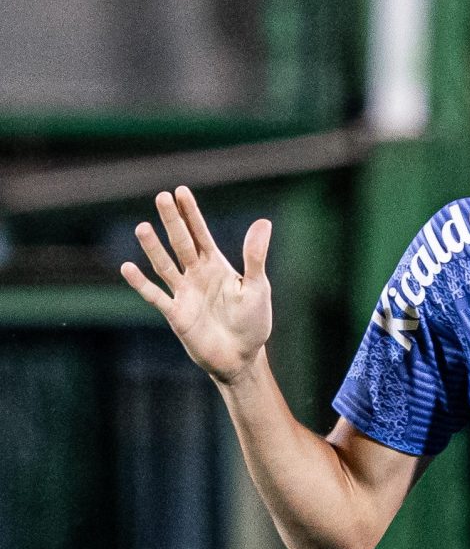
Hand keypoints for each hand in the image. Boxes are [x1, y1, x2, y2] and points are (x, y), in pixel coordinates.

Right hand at [120, 186, 273, 383]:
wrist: (241, 357)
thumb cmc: (252, 322)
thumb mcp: (257, 287)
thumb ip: (254, 256)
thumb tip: (263, 221)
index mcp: (217, 266)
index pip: (200, 233)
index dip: (191, 213)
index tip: (180, 191)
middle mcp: (197, 275)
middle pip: (181, 243)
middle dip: (173, 221)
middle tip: (161, 197)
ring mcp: (184, 294)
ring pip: (165, 265)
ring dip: (154, 248)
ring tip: (142, 227)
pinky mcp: (176, 314)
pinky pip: (155, 296)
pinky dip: (141, 284)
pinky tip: (127, 267)